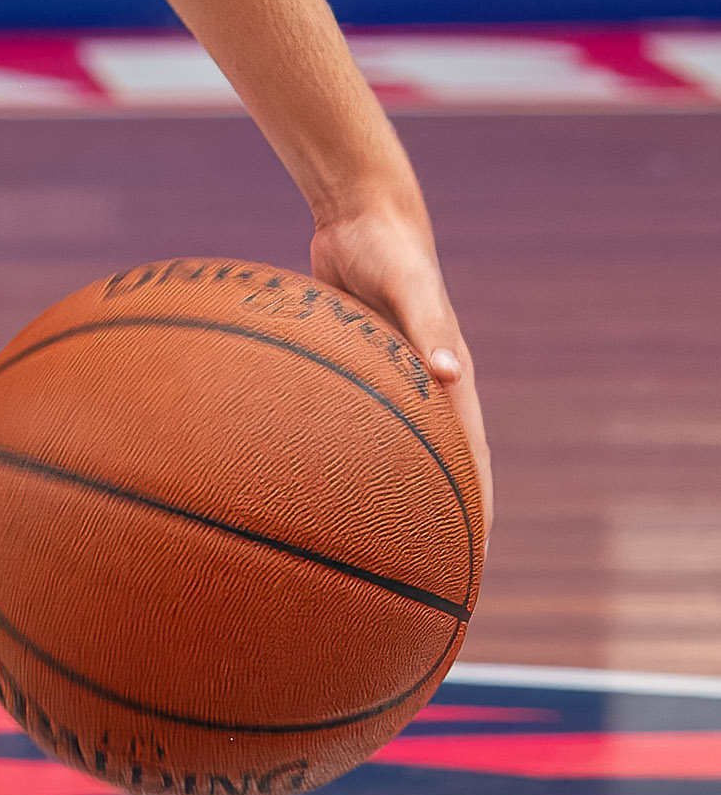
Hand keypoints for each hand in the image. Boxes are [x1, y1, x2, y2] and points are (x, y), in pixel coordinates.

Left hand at [307, 191, 495, 539]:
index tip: (474, 567)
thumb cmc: (389, 247)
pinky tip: (316, 485)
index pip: (472, 462)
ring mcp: (394, 383)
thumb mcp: (410, 285)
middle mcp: (426, 389)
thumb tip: (451, 374)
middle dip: (440, 522)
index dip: (478, 513)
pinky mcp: (359, 371)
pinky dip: (348, 458)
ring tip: (373, 551)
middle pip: (440, 469)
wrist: (359, 213)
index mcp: (450, 381)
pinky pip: (356, 427)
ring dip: (392, 496)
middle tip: (428, 582)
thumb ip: (429, 328)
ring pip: (397, 453)